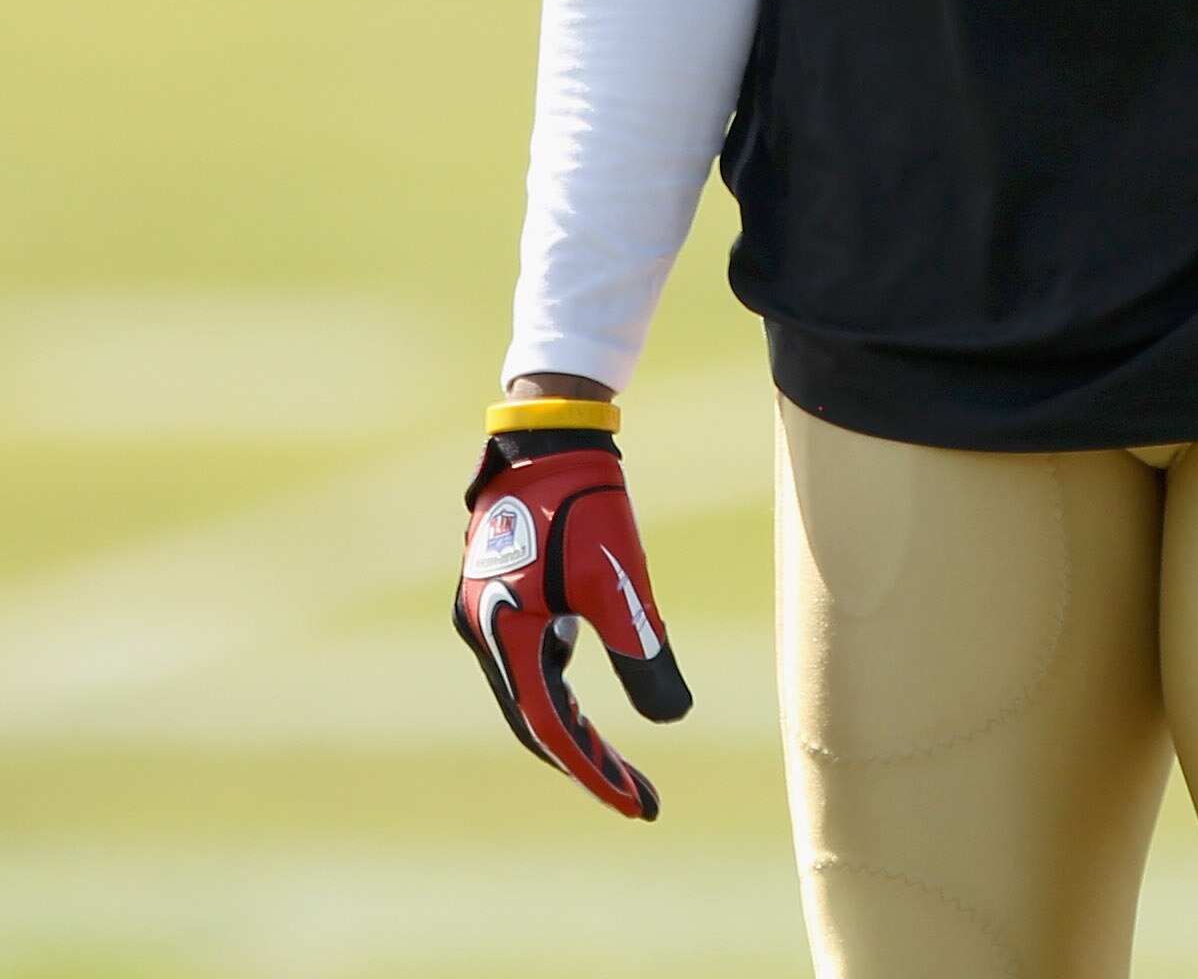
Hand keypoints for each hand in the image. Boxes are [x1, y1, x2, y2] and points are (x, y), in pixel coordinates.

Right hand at [454, 432, 691, 817]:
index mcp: (505, 634)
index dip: (598, 772)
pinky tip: (584, 691)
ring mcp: (484, 611)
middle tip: (636, 794)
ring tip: (617, 759)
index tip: (640, 805)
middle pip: (536, 718)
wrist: (550, 433)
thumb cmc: (586, 501)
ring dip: (571, 725)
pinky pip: (526, 658)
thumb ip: (642, 650)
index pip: (554, 728)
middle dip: (587, 759)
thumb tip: (674, 718)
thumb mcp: (620, 580)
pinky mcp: (497, 593)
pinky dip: (557, 685)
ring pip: (529, 690)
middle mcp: (482, 630)